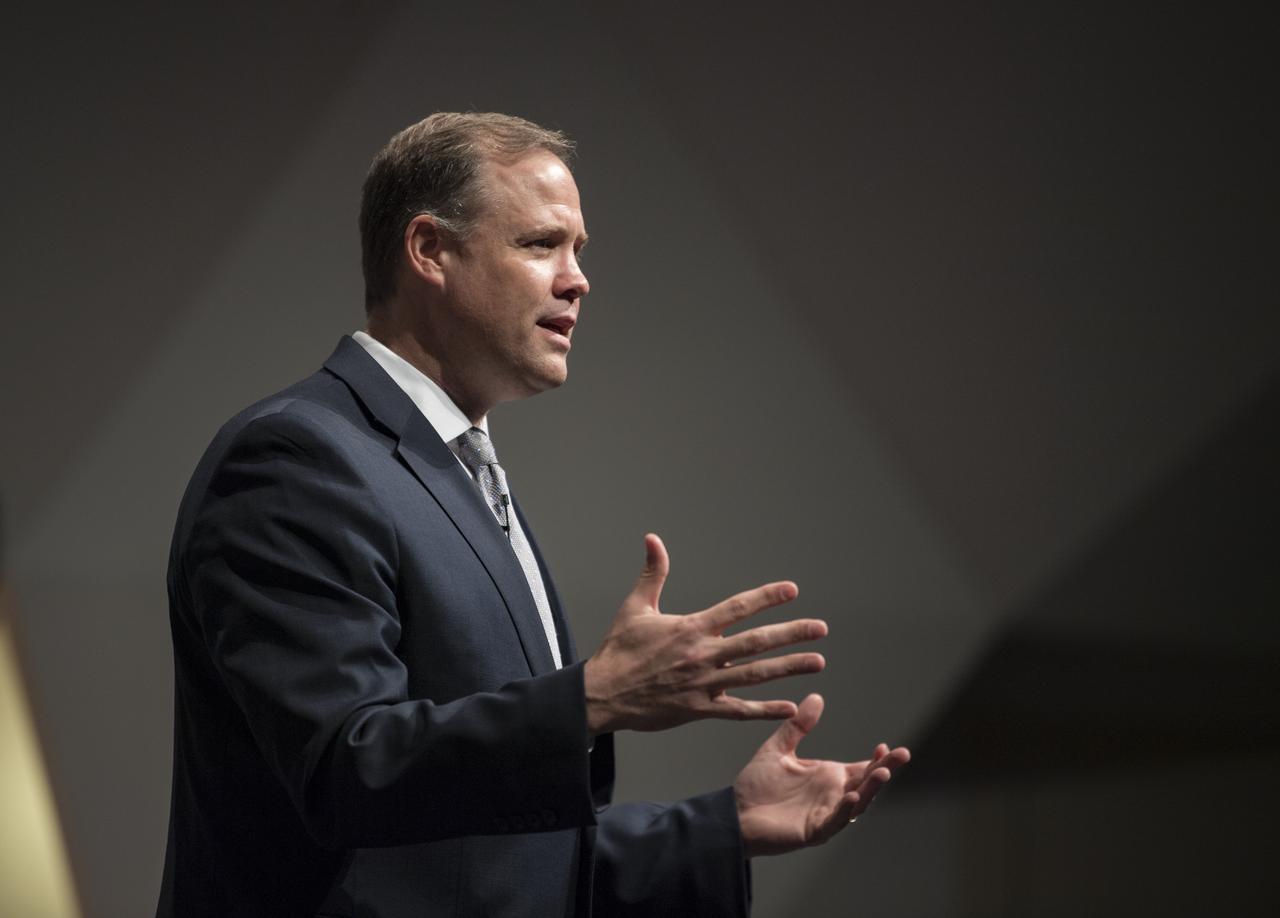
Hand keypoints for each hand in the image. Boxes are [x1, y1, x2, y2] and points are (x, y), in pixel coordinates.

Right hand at [583, 534, 826, 734]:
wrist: (602, 694)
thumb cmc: (618, 650)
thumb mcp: (635, 607)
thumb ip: (652, 573)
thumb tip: (653, 539)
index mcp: (690, 628)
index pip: (736, 608)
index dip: (766, 597)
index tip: (792, 590)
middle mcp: (702, 655)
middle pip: (755, 643)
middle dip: (791, 634)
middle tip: (820, 629)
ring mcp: (704, 684)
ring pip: (755, 675)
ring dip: (789, 668)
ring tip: (817, 662)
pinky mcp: (700, 709)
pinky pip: (738, 711)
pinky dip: (765, 710)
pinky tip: (790, 707)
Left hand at [733, 693, 909, 857]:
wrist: (735, 813)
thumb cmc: (756, 784)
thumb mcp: (779, 749)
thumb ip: (798, 726)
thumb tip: (816, 697)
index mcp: (827, 776)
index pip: (861, 767)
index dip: (877, 759)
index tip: (887, 746)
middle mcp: (832, 795)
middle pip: (866, 783)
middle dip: (885, 769)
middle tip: (902, 755)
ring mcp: (825, 813)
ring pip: (857, 803)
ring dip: (871, 789)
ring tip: (882, 773)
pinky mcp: (813, 830)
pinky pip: (834, 821)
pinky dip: (845, 811)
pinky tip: (851, 798)